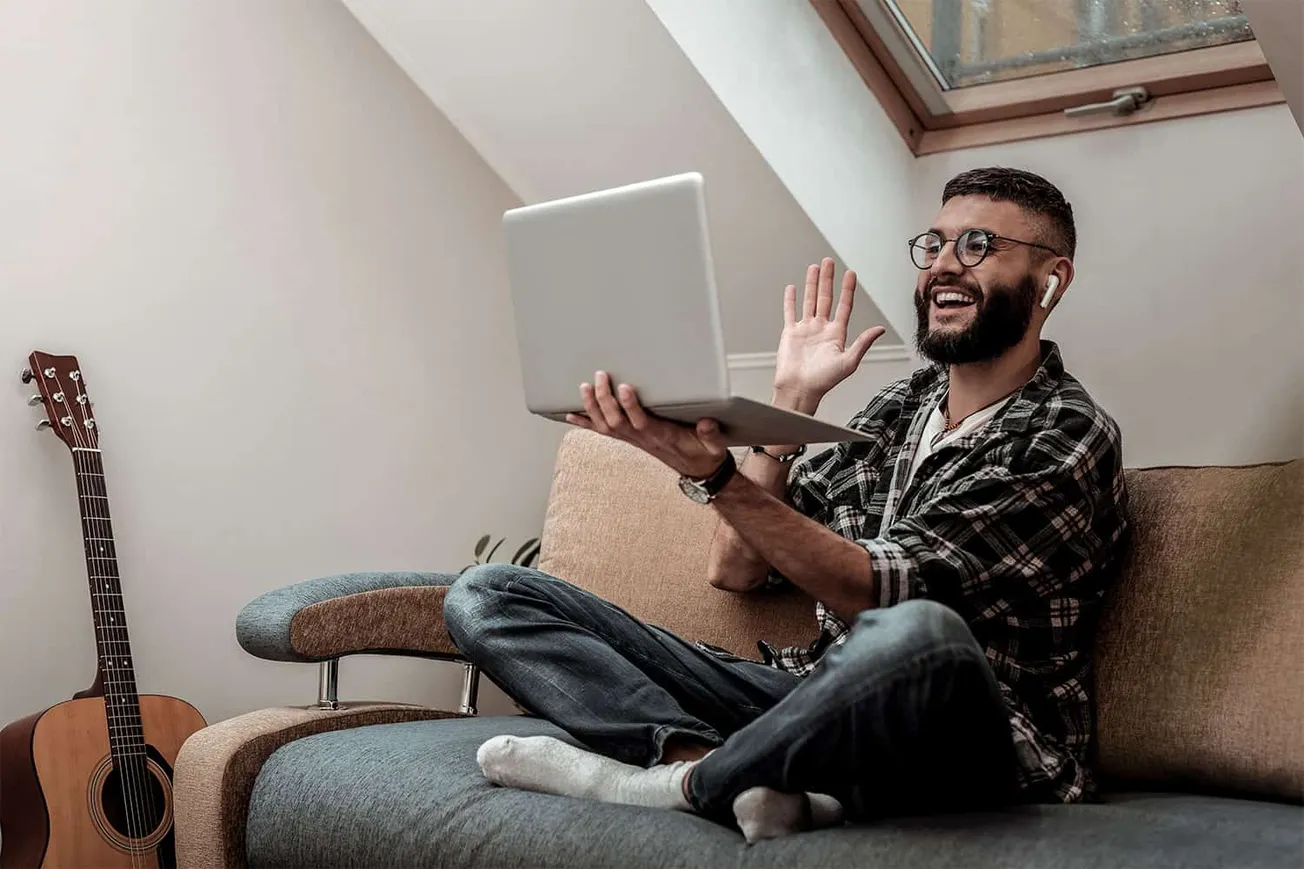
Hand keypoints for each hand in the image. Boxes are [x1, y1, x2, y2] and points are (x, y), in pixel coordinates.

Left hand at [565, 372, 728, 478]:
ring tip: (584, 387)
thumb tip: (707, 423)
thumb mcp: (714, 446)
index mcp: (663, 436)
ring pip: (606, 426)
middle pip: (616, 422)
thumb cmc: (703, 454)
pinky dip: (586, 424)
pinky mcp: (630, 439)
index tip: (624, 386)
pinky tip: (571, 416)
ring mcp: (634, 440)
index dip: (630, 406)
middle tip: (600, 376)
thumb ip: (710, 435)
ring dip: (592, 408)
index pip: (641, 422)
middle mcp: (643, 439)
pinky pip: (604, 432)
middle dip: (604, 400)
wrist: (697, 471)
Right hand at [773, 258, 886, 411]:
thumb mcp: (848, 362)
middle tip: (829, 262)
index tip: (850, 274)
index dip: (847, 289)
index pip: (844, 306)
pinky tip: (792, 288)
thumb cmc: (823, 381)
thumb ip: (863, 343)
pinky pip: (790, 312)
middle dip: (828, 279)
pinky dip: (790, 300)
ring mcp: (806, 329)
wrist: (799, 389)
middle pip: (826, 298)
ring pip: (809, 300)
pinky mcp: (790, 333)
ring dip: (812, 284)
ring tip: (814, 268)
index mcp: (836, 334)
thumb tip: (880, 329)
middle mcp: (821, 329)